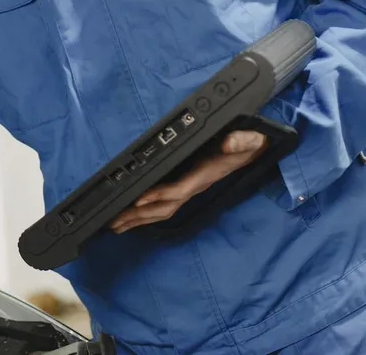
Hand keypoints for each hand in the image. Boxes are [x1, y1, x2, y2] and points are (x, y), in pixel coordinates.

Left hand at [108, 130, 267, 233]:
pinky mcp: (186, 187)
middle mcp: (194, 187)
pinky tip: (132, 217)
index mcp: (203, 175)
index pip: (178, 190)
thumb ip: (240, 140)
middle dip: (140, 215)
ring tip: (116, 225)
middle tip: (113, 222)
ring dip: (139, 219)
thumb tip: (230, 143)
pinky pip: (165, 204)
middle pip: (165, 207)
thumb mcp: (247, 139)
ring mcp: (190, 189)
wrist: (252, 151)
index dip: (159, 196)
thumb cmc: (246, 144)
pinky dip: (147, 212)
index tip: (138, 200)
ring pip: (163, 210)